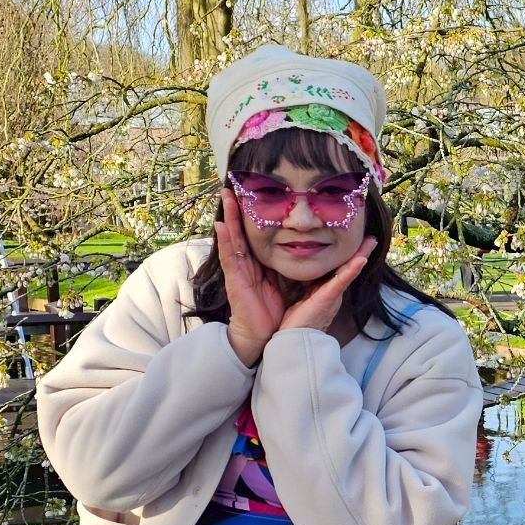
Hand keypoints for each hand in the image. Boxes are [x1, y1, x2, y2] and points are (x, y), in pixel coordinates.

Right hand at [216, 189, 286, 366]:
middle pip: (241, 232)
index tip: (252, 195)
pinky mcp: (235, 282)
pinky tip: (220, 225)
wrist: (266, 338)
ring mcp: (239, 273)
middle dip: (237, 210)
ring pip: (233, 239)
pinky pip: (230, 259)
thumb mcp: (285, 284)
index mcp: (259, 266)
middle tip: (232, 186)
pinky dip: (224, 241)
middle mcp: (247, 266)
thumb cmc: (274, 313)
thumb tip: (303, 251)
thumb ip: (289, 268)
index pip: (254, 236)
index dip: (252, 217)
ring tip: (225, 196)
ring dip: (228, 217)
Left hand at [277, 236, 379, 335]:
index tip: (355, 240)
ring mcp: (333, 295)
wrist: (295, 340)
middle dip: (360, 252)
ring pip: (348, 271)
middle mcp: (333, 291)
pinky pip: (341, 281)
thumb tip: (291, 270)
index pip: (337, 269)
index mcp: (325, 289)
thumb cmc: (295, 321)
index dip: (347, 255)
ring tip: (370, 242)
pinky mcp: (329, 298)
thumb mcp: (299, 297)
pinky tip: (359, 259)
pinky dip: (351, 270)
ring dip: (361, 256)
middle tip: (371, 237)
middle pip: (347, 268)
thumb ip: (301, 285)